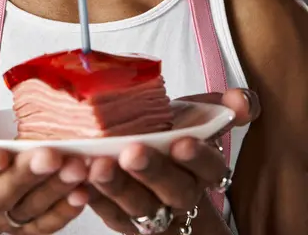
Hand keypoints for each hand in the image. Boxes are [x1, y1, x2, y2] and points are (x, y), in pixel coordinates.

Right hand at [0, 90, 88, 233]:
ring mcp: (6, 213)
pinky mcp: (29, 221)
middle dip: (26, 175)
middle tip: (50, 156)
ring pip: (29, 207)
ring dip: (55, 189)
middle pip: (0, 193)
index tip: (0, 153)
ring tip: (76, 168)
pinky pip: (46, 222)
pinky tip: (83, 191)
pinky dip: (66, 210)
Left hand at [87, 87, 259, 233]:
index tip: (181, 142)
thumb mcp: (202, 117)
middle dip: (153, 172)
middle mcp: (182, 194)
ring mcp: (152, 210)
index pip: (210, 168)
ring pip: (137, 205)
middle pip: (173, 190)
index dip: (198, 157)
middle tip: (132, 152)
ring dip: (118, 187)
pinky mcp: (122, 219)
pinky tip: (79, 181)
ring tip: (98, 166)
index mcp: (205, 170)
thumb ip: (224, 107)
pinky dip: (93, 198)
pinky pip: (107, 212)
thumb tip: (240, 101)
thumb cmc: (177, 135)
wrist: (157, 169)